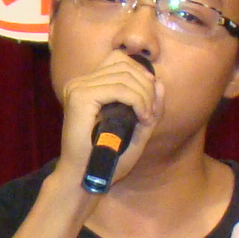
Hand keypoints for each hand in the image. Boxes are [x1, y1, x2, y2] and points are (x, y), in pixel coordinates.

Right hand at [57, 50, 162, 191]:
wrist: (82, 178)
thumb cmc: (106, 158)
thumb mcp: (135, 130)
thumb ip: (149, 107)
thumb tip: (160, 83)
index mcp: (87, 85)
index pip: (119, 59)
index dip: (140, 73)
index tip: (150, 99)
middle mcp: (80, 82)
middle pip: (124, 64)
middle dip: (146, 86)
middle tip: (150, 112)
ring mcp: (78, 88)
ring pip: (124, 76)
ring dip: (144, 96)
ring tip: (146, 118)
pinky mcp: (80, 98)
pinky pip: (119, 89)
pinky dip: (137, 101)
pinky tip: (141, 118)